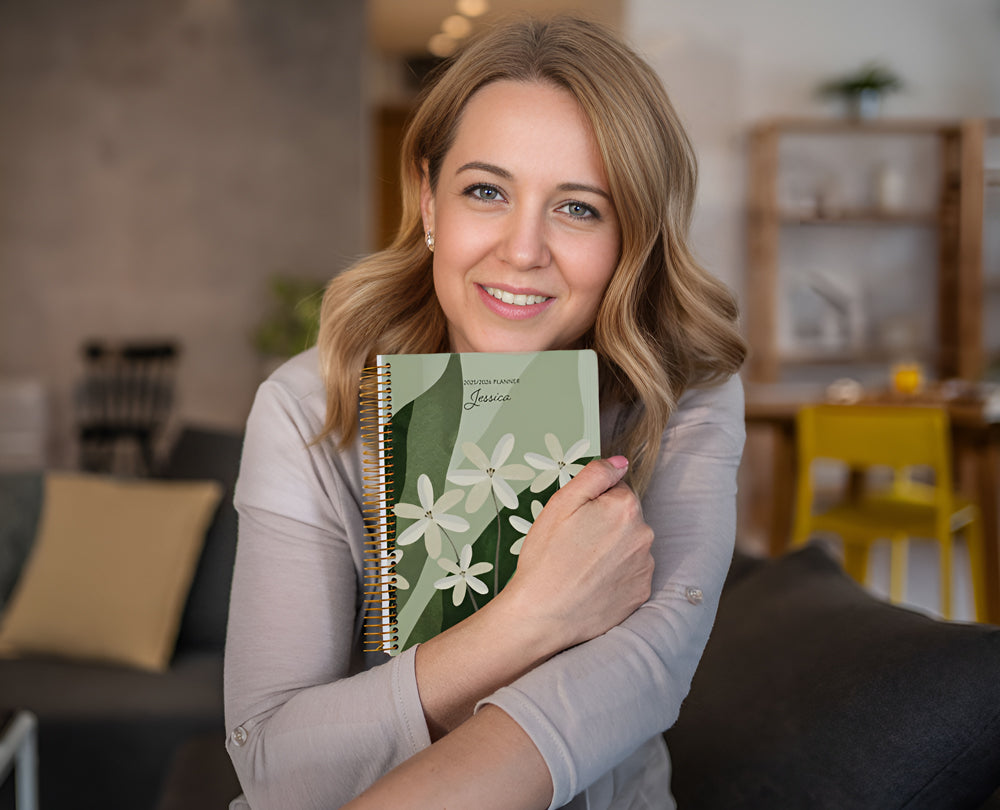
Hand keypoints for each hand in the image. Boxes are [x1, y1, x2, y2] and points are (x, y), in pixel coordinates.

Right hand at [499, 457, 654, 651]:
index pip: (618, 491)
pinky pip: (631, 574)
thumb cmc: (546, 558)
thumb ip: (595, 475)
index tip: (576, 521)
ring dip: (612, 551)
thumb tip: (621, 462)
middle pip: (627, 519)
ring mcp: (645, 567)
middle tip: (575, 544)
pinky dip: (616, 576)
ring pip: (630, 547)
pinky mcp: (641, 593)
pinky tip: (592, 583)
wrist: (543, 614)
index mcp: (625, 508)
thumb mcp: (560, 504)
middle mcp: (644, 536)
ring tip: (581, 567)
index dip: (593, 504)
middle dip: (605, 526)